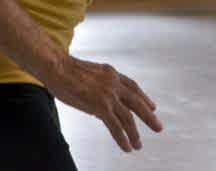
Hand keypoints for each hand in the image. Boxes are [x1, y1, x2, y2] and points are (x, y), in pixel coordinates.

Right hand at [45, 54, 162, 152]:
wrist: (57, 67)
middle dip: (149, 116)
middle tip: (158, 127)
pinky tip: (127, 147)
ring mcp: (108, 95)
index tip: (152, 106)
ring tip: (139, 145)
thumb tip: (99, 102)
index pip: (133, 87)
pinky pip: (116, 126)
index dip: (144, 97)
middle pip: (137, 102)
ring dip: (135, 133)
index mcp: (112, 73)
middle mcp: (114, 83)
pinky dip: (123, 138)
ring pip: (128, 117)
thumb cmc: (67, 70)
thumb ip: (99, 85)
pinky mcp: (100, 106)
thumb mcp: (90, 73)